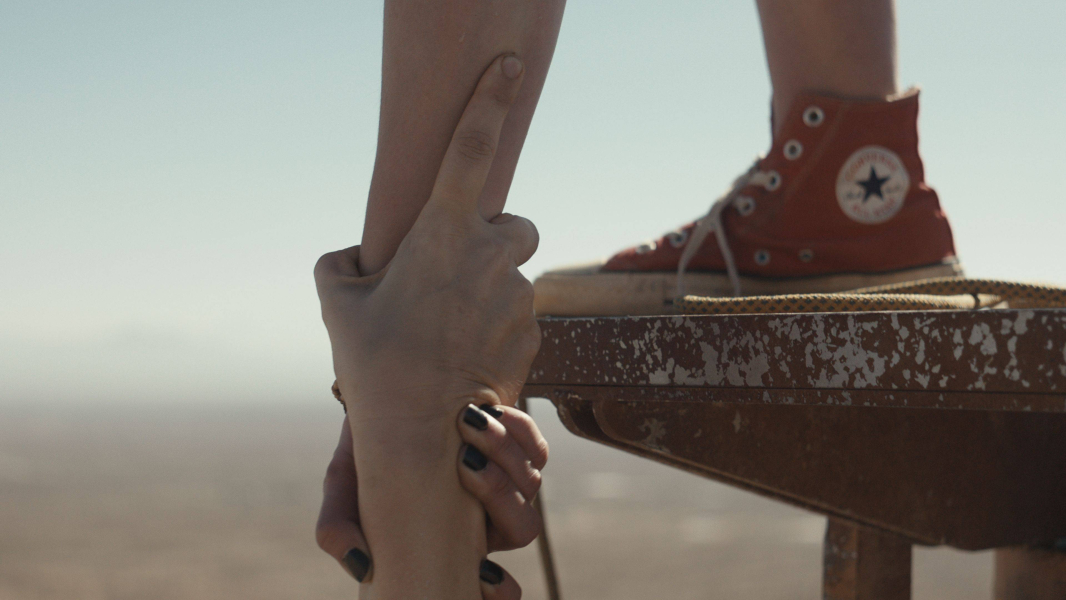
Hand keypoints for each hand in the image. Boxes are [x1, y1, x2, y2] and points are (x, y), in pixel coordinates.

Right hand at [314, 53, 539, 422]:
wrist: (424, 436)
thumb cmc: (374, 363)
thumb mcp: (337, 303)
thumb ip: (340, 263)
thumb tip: (351, 256)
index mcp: (445, 233)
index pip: (473, 149)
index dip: (491, 101)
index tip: (510, 68)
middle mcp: (492, 256)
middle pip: (513, 225)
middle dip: (493, 240)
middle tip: (452, 277)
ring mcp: (519, 296)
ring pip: (511, 276)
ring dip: (487, 292)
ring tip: (446, 335)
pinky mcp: (533, 332)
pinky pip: (517, 316)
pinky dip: (496, 327)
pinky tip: (466, 358)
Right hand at [315, 403, 548, 598]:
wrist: (386, 395)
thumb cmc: (364, 449)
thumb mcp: (345, 485)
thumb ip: (338, 527)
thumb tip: (362, 568)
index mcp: (452, 542)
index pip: (494, 588)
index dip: (499, 592)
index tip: (484, 575)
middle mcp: (487, 518)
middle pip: (523, 529)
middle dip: (502, 497)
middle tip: (465, 464)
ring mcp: (507, 481)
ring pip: (531, 485)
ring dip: (504, 454)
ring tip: (467, 425)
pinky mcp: (519, 447)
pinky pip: (538, 449)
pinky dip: (519, 431)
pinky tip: (486, 411)